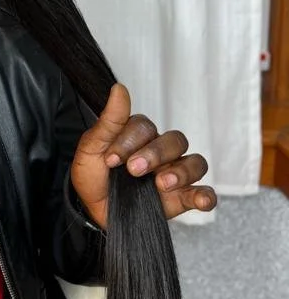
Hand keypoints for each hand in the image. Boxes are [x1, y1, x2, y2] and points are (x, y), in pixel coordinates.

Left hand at [70, 82, 216, 229]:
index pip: (146, 127)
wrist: (93, 210)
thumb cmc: (93, 175)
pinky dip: (206, 196)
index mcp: (140, 135)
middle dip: (156, 154)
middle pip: (176, 141)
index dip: (129, 141)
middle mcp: (161, 151)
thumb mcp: (93, 147)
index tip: (110, 159)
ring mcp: (174, 173)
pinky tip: (200, 200)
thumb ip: (110, 120)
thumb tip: (119, 88)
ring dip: (182, 172)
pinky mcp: (181, 198)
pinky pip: (203, 193)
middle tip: (134, 169)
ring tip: (161, 184)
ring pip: (195, 163)